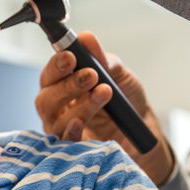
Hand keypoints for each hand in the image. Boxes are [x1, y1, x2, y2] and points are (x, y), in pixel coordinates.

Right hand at [36, 32, 173, 184]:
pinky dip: (71, 131)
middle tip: (91, 75)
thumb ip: (102, 59)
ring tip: (103, 93)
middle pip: (46, 99)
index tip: (70, 57)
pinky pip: (63, 143)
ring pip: (56, 120)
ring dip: (80, 105)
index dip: (56, 65)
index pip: (49, 75)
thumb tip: (87, 38)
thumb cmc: (125, 101)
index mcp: (63, 86)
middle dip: (68, 85)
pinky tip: (81, 122)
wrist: (142, 133)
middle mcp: (57, 109)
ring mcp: (62, 131)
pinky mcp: (72, 151)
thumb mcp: (119, 75)